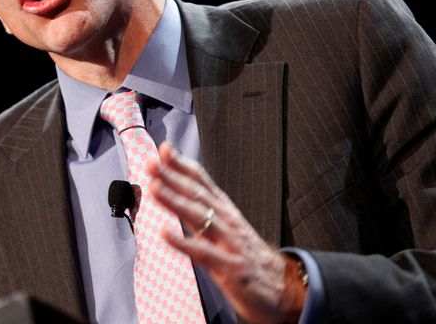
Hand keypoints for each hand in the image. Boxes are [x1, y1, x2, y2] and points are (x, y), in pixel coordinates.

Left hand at [146, 141, 306, 323]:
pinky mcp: (229, 267)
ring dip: (175, 201)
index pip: (202, 181)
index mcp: (224, 210)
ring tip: (154, 187)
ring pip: (198, 217)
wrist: (284, 287)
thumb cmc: (247, 254)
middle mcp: (226, 220)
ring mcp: (228, 242)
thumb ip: (202, 208)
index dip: (182, 164)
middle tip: (151, 162)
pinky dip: (183, 242)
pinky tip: (165, 233)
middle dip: (172, 176)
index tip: (163, 149)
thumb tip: (176, 189)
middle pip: (196, 194)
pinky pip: (203, 252)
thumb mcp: (226, 226)